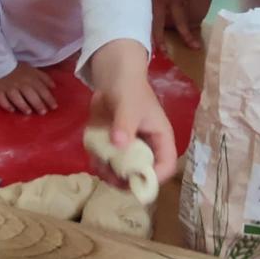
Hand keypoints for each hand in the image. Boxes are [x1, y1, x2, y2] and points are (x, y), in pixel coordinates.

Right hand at [0, 63, 57, 114]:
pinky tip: (12, 110)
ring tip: (28, 112)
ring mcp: (8, 87)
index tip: (54, 107)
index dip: (48, 98)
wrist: (0, 64)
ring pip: (16, 97)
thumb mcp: (33, 70)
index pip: (41, 89)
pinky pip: (1, 99)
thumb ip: (44, 78)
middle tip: (43, 112)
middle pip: (30, 94)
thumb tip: (54, 87)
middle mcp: (20, 83)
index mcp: (30, 78)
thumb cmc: (18, 70)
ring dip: (22, 105)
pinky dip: (6, 105)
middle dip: (37, 103)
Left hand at [89, 41, 176, 182]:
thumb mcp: (128, 105)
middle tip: (110, 177)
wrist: (112, 77)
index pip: (166, 166)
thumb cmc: (129, 88)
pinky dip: (100, 165)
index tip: (134, 180)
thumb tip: (120, 145)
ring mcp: (130, 149)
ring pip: (124, 173)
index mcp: (161, 139)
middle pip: (143, 175)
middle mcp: (148, 148)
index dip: (154, 178)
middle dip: (127, 181)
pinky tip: (93, 158)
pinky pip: (109, 164)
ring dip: (110, 175)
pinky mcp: (115, 147)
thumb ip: (125, 124)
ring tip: (98, 166)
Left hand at [142, 0, 198, 50]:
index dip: (157, 37)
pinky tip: (188, 22)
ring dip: (189, 29)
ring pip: (186, 15)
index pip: (157, 23)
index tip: (159, 50)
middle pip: (178, 23)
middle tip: (190, 50)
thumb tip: (133, 2)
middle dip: (184, 37)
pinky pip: (186, 4)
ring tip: (195, 44)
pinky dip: (187, 14)